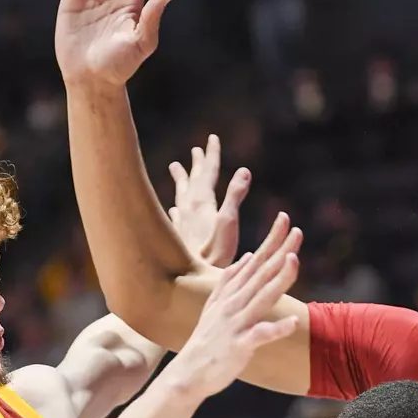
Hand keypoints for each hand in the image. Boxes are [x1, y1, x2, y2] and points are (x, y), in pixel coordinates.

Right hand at [165, 214, 301, 399]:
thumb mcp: (215, 304)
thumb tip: (248, 257)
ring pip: (262, 297)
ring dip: (279, 279)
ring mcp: (236, 323)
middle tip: (297, 230)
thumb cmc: (207, 340)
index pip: (256, 260)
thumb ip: (231, 280)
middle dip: (280, 250)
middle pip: (262, 273)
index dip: (271, 240)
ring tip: (294, 260)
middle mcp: (234, 303)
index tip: (285, 218)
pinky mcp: (239, 345)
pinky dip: (276, 329)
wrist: (189, 372)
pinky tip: (293, 322)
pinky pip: (260, 335)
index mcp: (231, 293)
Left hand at [168, 135, 250, 267]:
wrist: (187, 279)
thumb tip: (244, 171)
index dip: (211, 155)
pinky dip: (177, 207)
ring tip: (175, 167)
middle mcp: (189, 209)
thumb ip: (235, 197)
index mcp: (202, 203)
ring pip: (182, 194)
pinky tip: (174, 208)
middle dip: (197, 164)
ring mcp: (183, 223)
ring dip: (182, 180)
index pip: (208, 173)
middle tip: (196, 149)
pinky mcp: (180, 238)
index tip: (212, 138)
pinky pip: (176, 215)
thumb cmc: (212, 254)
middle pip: (194, 180)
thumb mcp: (228, 223)